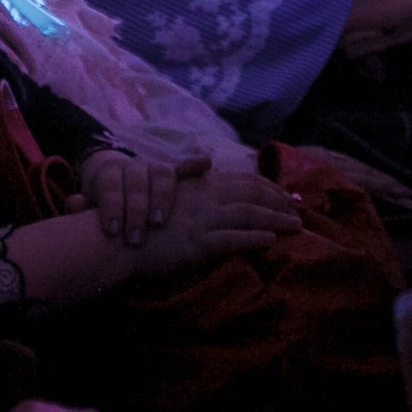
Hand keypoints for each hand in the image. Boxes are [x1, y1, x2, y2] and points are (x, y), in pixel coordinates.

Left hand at [70, 150, 196, 245]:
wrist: (116, 186)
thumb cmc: (106, 206)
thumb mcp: (91, 207)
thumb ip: (83, 206)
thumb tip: (73, 202)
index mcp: (109, 173)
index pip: (109, 185)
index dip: (109, 207)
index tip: (111, 231)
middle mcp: (133, 167)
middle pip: (135, 181)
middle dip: (135, 210)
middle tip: (135, 237)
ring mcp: (154, 169)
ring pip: (161, 174)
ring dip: (162, 197)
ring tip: (159, 221)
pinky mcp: (172, 175)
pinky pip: (185, 168)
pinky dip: (194, 165)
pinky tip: (207, 165)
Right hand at [120, 167, 302, 277]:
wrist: (114, 239)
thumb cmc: (138, 222)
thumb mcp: (167, 197)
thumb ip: (188, 184)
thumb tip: (207, 169)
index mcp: (197, 187)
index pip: (239, 180)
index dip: (265, 186)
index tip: (283, 194)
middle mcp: (203, 199)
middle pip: (250, 194)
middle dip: (278, 201)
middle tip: (298, 210)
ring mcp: (200, 220)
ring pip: (248, 214)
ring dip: (275, 219)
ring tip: (295, 226)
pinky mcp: (196, 242)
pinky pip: (231, 239)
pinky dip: (253, 238)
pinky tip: (271, 240)